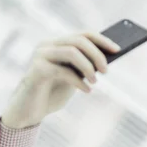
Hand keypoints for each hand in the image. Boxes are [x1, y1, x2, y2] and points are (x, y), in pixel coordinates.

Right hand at [0, 31, 120, 128]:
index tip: (118, 50)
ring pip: (72, 51)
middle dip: (97, 54)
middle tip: (107, 70)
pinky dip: (79, 81)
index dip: (101, 40)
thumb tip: (105, 63)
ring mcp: (41, 56)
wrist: (28, 111)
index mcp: (57, 45)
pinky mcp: (37, 70)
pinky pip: (64, 71)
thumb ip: (83, 69)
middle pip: (79, 40)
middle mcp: (48, 46)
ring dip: (88, 66)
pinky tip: (87, 90)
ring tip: (96, 81)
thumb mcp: (72, 80)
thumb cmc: (51, 95)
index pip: (82, 35)